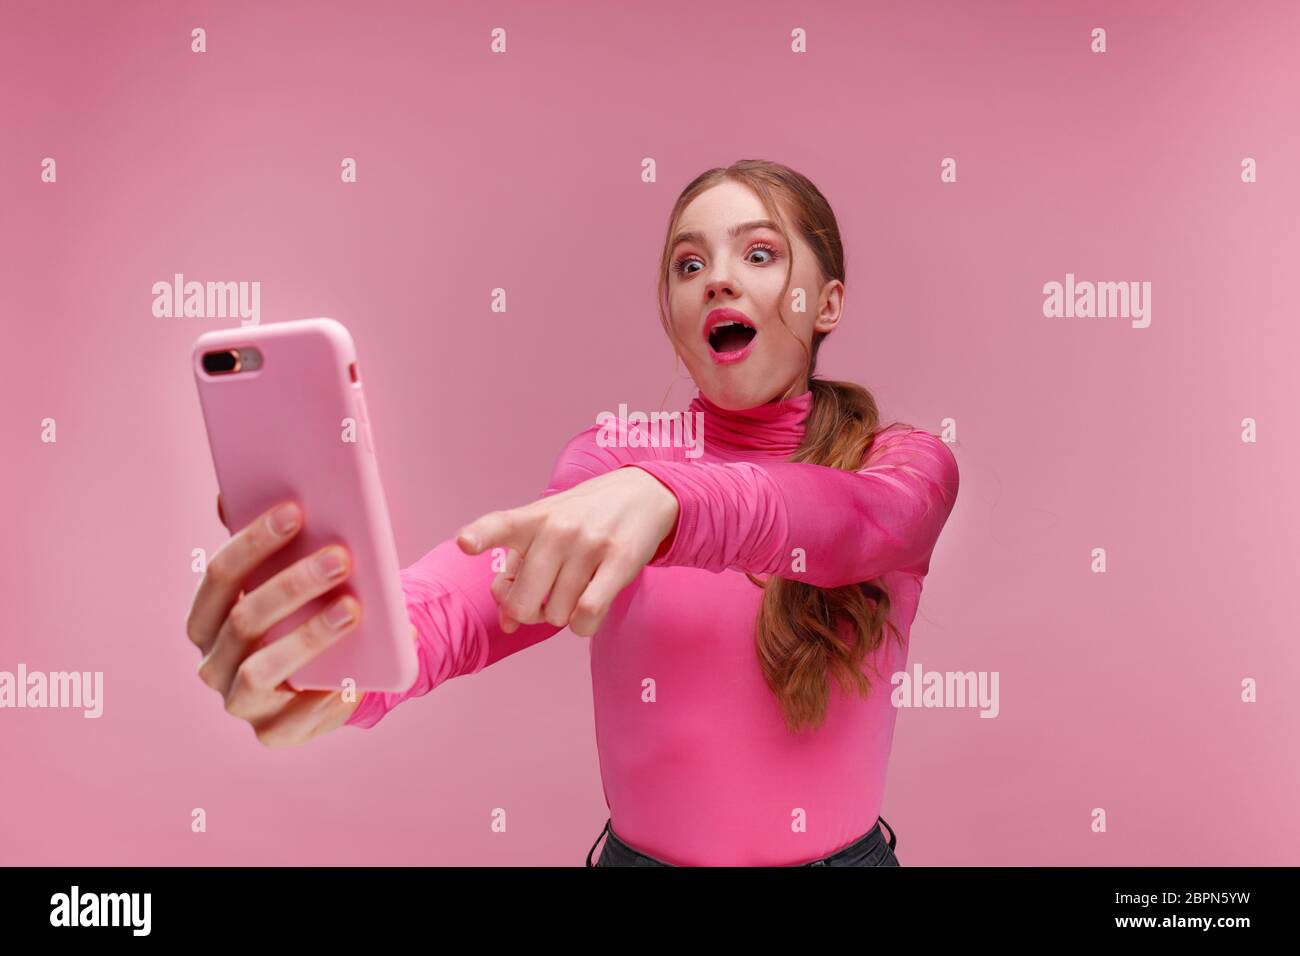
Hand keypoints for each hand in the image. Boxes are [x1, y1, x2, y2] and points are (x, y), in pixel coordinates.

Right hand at [188, 496, 399, 746]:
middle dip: (293, 585)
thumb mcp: (288, 577)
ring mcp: (239, 702)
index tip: (295, 510)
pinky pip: (294, 718)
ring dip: (309, 638)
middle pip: (244, 620)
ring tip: (354, 609)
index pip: (219, 575)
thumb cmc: (305, 615)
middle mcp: (213, 662)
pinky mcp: (272, 733)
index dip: (253, 542)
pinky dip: (325, 697)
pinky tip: (355, 678)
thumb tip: (230, 489)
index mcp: (208, 617)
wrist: (331, 677)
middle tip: (341, 557)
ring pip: (262, 670)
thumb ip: (267, 540)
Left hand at [455, 467, 678, 636]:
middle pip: (524, 603)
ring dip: (563, 615)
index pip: (500, 525)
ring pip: (557, 615)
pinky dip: (583, 625)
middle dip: (530, 613)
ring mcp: (589, 544)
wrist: (642, 493)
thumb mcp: (545, 530)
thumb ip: (517, 574)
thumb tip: (507, 624)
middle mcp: (558, 530)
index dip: (480, 536)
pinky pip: (588, 614)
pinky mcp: (620, 560)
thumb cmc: (583, 518)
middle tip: (544, 600)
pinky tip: (588, 609)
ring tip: (574, 592)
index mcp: (532, 519)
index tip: (465, 543)